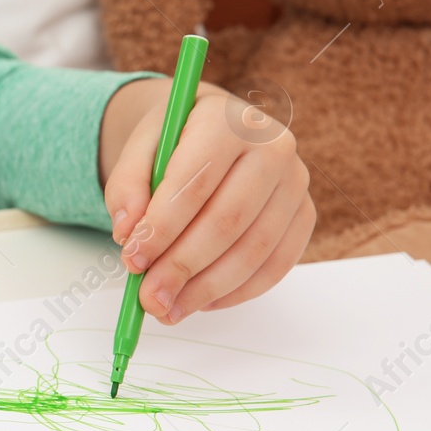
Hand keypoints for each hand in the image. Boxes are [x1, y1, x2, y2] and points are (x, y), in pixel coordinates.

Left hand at [99, 79, 314, 324]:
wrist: (212, 130)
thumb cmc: (172, 143)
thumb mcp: (138, 150)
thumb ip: (126, 187)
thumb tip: (127, 233)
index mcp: (227, 122)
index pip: (196, 183)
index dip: (162, 228)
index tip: (132, 261)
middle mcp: (273, 147)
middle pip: (227, 221)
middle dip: (182, 267)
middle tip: (148, 299)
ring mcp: (295, 182)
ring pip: (254, 249)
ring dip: (208, 288)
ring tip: (169, 309)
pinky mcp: (304, 214)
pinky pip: (277, 264)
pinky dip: (238, 291)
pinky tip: (203, 301)